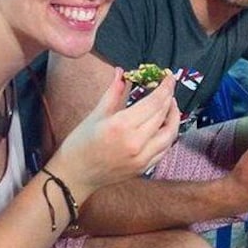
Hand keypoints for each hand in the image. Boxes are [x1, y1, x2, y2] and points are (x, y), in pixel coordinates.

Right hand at [56, 68, 180, 196]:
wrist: (74, 175)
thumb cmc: (80, 144)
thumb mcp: (96, 114)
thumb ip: (113, 92)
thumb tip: (121, 72)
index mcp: (121, 126)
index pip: (154, 102)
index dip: (165, 87)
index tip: (169, 77)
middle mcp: (135, 143)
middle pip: (162, 116)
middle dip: (169, 98)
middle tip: (168, 87)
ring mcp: (141, 158)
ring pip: (169, 134)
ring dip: (173, 117)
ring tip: (169, 105)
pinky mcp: (143, 168)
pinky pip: (164, 149)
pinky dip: (168, 135)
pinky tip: (164, 125)